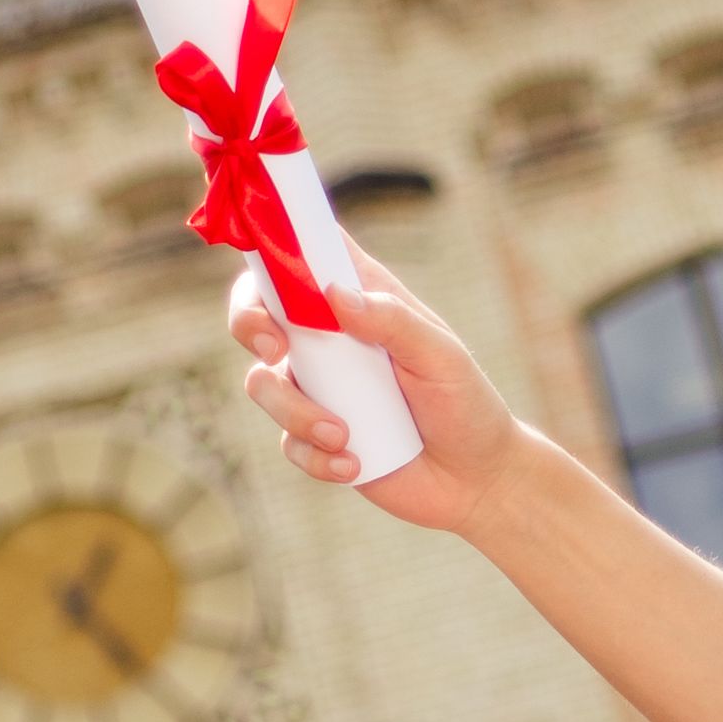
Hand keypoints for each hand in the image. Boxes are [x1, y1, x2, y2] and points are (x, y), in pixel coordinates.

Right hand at [225, 243, 531, 532]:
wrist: (474, 479)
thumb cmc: (465, 403)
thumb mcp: (440, 355)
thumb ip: (390, 320)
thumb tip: (334, 293)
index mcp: (361, 299)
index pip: (306, 252)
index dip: (275, 242)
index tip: (266, 255)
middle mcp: (330, 338)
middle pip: (258, 309)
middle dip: (248, 322)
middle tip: (275, 349)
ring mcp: (318, 388)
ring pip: (263, 384)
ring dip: (295, 412)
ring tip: (343, 435)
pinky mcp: (315, 436)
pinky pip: (288, 442)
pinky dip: (316, 457)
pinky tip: (354, 465)